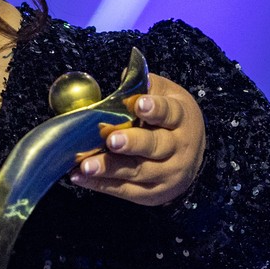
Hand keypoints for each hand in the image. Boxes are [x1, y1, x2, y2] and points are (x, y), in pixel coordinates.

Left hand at [69, 73, 204, 205]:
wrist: (190, 155)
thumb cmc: (169, 118)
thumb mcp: (166, 96)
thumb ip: (146, 87)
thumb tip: (124, 75)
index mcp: (182, 119)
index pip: (170, 113)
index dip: (155, 108)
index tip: (139, 104)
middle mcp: (179, 149)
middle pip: (155, 146)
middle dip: (132, 143)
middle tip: (111, 139)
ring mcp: (168, 174)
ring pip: (137, 171)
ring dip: (109, 168)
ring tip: (85, 165)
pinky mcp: (153, 193)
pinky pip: (126, 190)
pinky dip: (101, 185)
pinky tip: (79, 176)